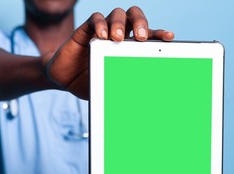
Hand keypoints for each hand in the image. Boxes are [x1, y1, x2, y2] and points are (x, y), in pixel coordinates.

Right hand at [46, 6, 173, 99]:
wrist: (64, 79)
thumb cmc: (89, 81)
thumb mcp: (110, 84)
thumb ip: (123, 85)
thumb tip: (144, 99)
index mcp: (128, 47)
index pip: (147, 36)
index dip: (159, 34)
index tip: (169, 38)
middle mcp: (117, 35)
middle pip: (134, 16)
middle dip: (142, 23)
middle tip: (142, 38)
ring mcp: (102, 31)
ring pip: (117, 14)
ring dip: (120, 24)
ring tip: (119, 38)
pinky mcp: (86, 30)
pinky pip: (95, 19)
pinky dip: (100, 24)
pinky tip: (102, 36)